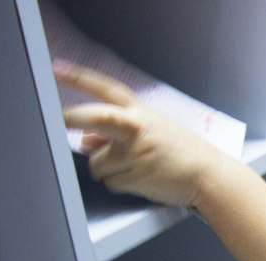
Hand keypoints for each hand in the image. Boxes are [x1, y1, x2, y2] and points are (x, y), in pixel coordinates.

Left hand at [53, 60, 225, 208]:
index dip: (79, 78)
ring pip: (97, 163)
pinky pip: (111, 183)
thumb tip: (86, 140)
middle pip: (94, 116)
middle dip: (70, 118)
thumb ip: (117, 134)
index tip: (57, 70)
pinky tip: (139, 180)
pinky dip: (120, 185)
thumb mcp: (153, 133)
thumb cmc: (183, 154)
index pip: (105, 88)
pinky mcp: (137, 175)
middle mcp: (137, 128)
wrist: (208, 175)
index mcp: (140, 113)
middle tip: (59, 121)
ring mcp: (136, 152)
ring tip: (130, 169)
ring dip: (107, 169)